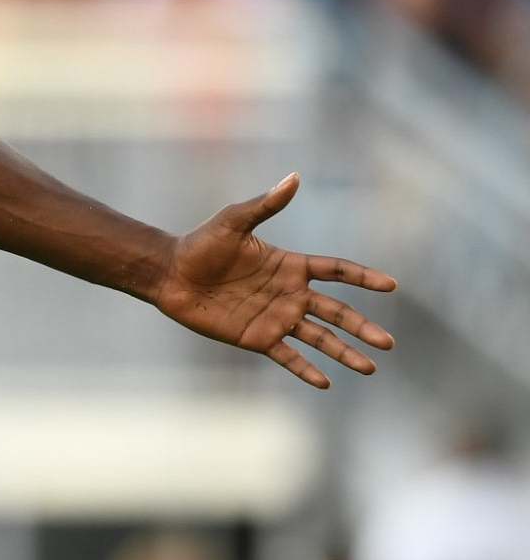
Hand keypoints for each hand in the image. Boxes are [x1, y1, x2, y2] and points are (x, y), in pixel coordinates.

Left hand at [151, 174, 396, 388]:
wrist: (169, 275)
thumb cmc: (200, 245)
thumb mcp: (233, 222)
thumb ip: (265, 205)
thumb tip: (294, 177)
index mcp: (290, 266)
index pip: (336, 271)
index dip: (363, 277)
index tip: (390, 286)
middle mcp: (290, 294)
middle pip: (336, 312)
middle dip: (362, 327)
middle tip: (387, 343)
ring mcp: (275, 318)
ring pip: (319, 338)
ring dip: (344, 353)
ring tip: (369, 368)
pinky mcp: (257, 337)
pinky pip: (287, 356)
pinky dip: (306, 369)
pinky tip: (325, 382)